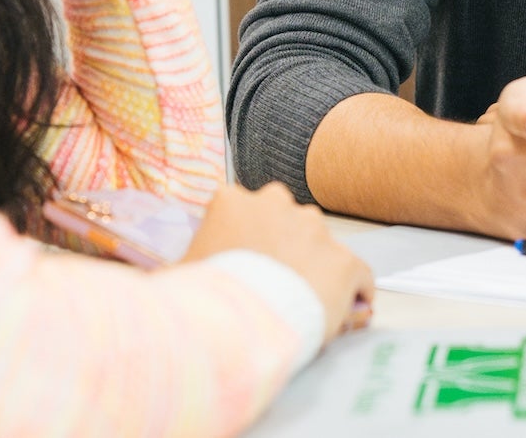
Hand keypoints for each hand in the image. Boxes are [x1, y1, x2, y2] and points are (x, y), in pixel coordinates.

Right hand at [183, 183, 374, 344]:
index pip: (246, 212)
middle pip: (287, 223)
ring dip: (317, 270)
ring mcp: (315, 229)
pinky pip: (358, 275)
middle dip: (286, 250)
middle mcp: (277, 203)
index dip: (250, 243)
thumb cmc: (200, 300)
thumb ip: (181, 266)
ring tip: (303, 307)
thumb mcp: (176, 276)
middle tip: (275, 287)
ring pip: (322, 247)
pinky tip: (344, 314)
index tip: (248, 268)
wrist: (238, 325)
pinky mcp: (345, 260)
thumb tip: (167, 280)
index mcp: (232, 200)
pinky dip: (354, 293)